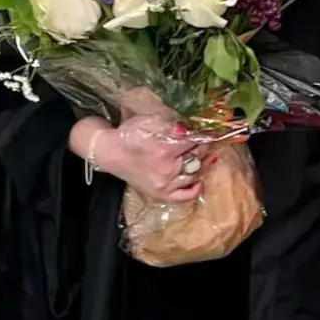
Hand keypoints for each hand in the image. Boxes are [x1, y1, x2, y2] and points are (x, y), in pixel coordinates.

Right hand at [76, 115, 207, 202]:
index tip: (208, 130)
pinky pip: (183, 196)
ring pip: (193, 174)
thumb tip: (191, 128)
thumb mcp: (150, 122)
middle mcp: (168, 169)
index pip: (194, 142)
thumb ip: (172, 125)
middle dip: (202, 147)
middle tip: (204, 140)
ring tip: (206, 156)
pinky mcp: (160, 193)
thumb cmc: (129, 134)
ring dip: (202, 164)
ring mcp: (165, 184)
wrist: (111, 153)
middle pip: (196, 157)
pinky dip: (194, 190)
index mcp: (166, 149)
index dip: (202, 134)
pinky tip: (200, 182)